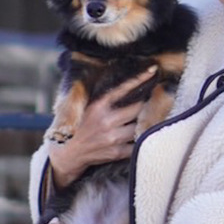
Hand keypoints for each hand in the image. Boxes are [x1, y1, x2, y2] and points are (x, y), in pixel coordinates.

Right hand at [47, 66, 157, 189]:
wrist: (71, 154)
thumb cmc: (82, 127)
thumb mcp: (88, 108)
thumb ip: (104, 98)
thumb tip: (128, 86)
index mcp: (98, 106)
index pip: (123, 89)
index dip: (140, 79)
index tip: (152, 70)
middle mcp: (106, 120)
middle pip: (137, 108)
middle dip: (145, 104)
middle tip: (149, 101)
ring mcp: (112, 137)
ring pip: (139, 126)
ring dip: (143, 123)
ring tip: (144, 120)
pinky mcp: (116, 152)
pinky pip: (137, 144)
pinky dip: (140, 140)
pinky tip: (138, 136)